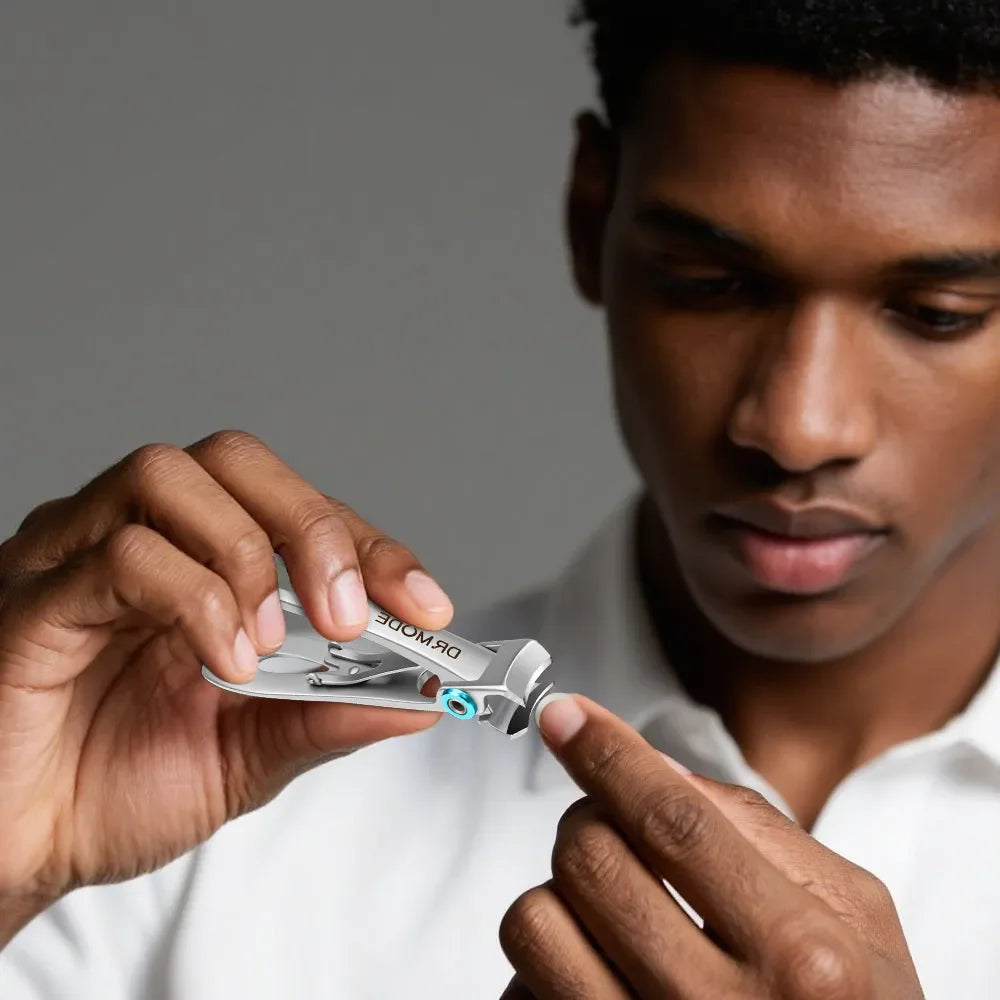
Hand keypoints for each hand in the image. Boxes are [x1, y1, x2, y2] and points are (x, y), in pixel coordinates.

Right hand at [0, 430, 452, 945]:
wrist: (21, 851)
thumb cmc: (116, 789)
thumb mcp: (250, 756)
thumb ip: (326, 717)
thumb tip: (419, 698)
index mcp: (202, 567)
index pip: (295, 509)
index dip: (370, 545)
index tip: (426, 603)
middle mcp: (145, 543)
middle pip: (235, 461)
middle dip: (313, 527)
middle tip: (349, 615)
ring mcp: (80, 556)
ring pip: (171, 477)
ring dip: (245, 554)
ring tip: (266, 646)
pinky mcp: (33, 597)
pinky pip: (118, 554)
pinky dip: (193, 598)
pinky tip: (221, 661)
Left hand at [499, 696, 923, 998]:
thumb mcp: (855, 917)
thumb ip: (762, 831)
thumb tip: (654, 768)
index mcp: (800, 956)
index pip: (673, 820)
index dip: (608, 754)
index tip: (565, 716)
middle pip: (590, 858)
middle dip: (589, 820)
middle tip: (614, 830)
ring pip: (536, 922)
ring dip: (561, 896)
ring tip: (609, 912)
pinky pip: (521, 988)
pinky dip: (547, 960)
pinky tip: (597, 966)